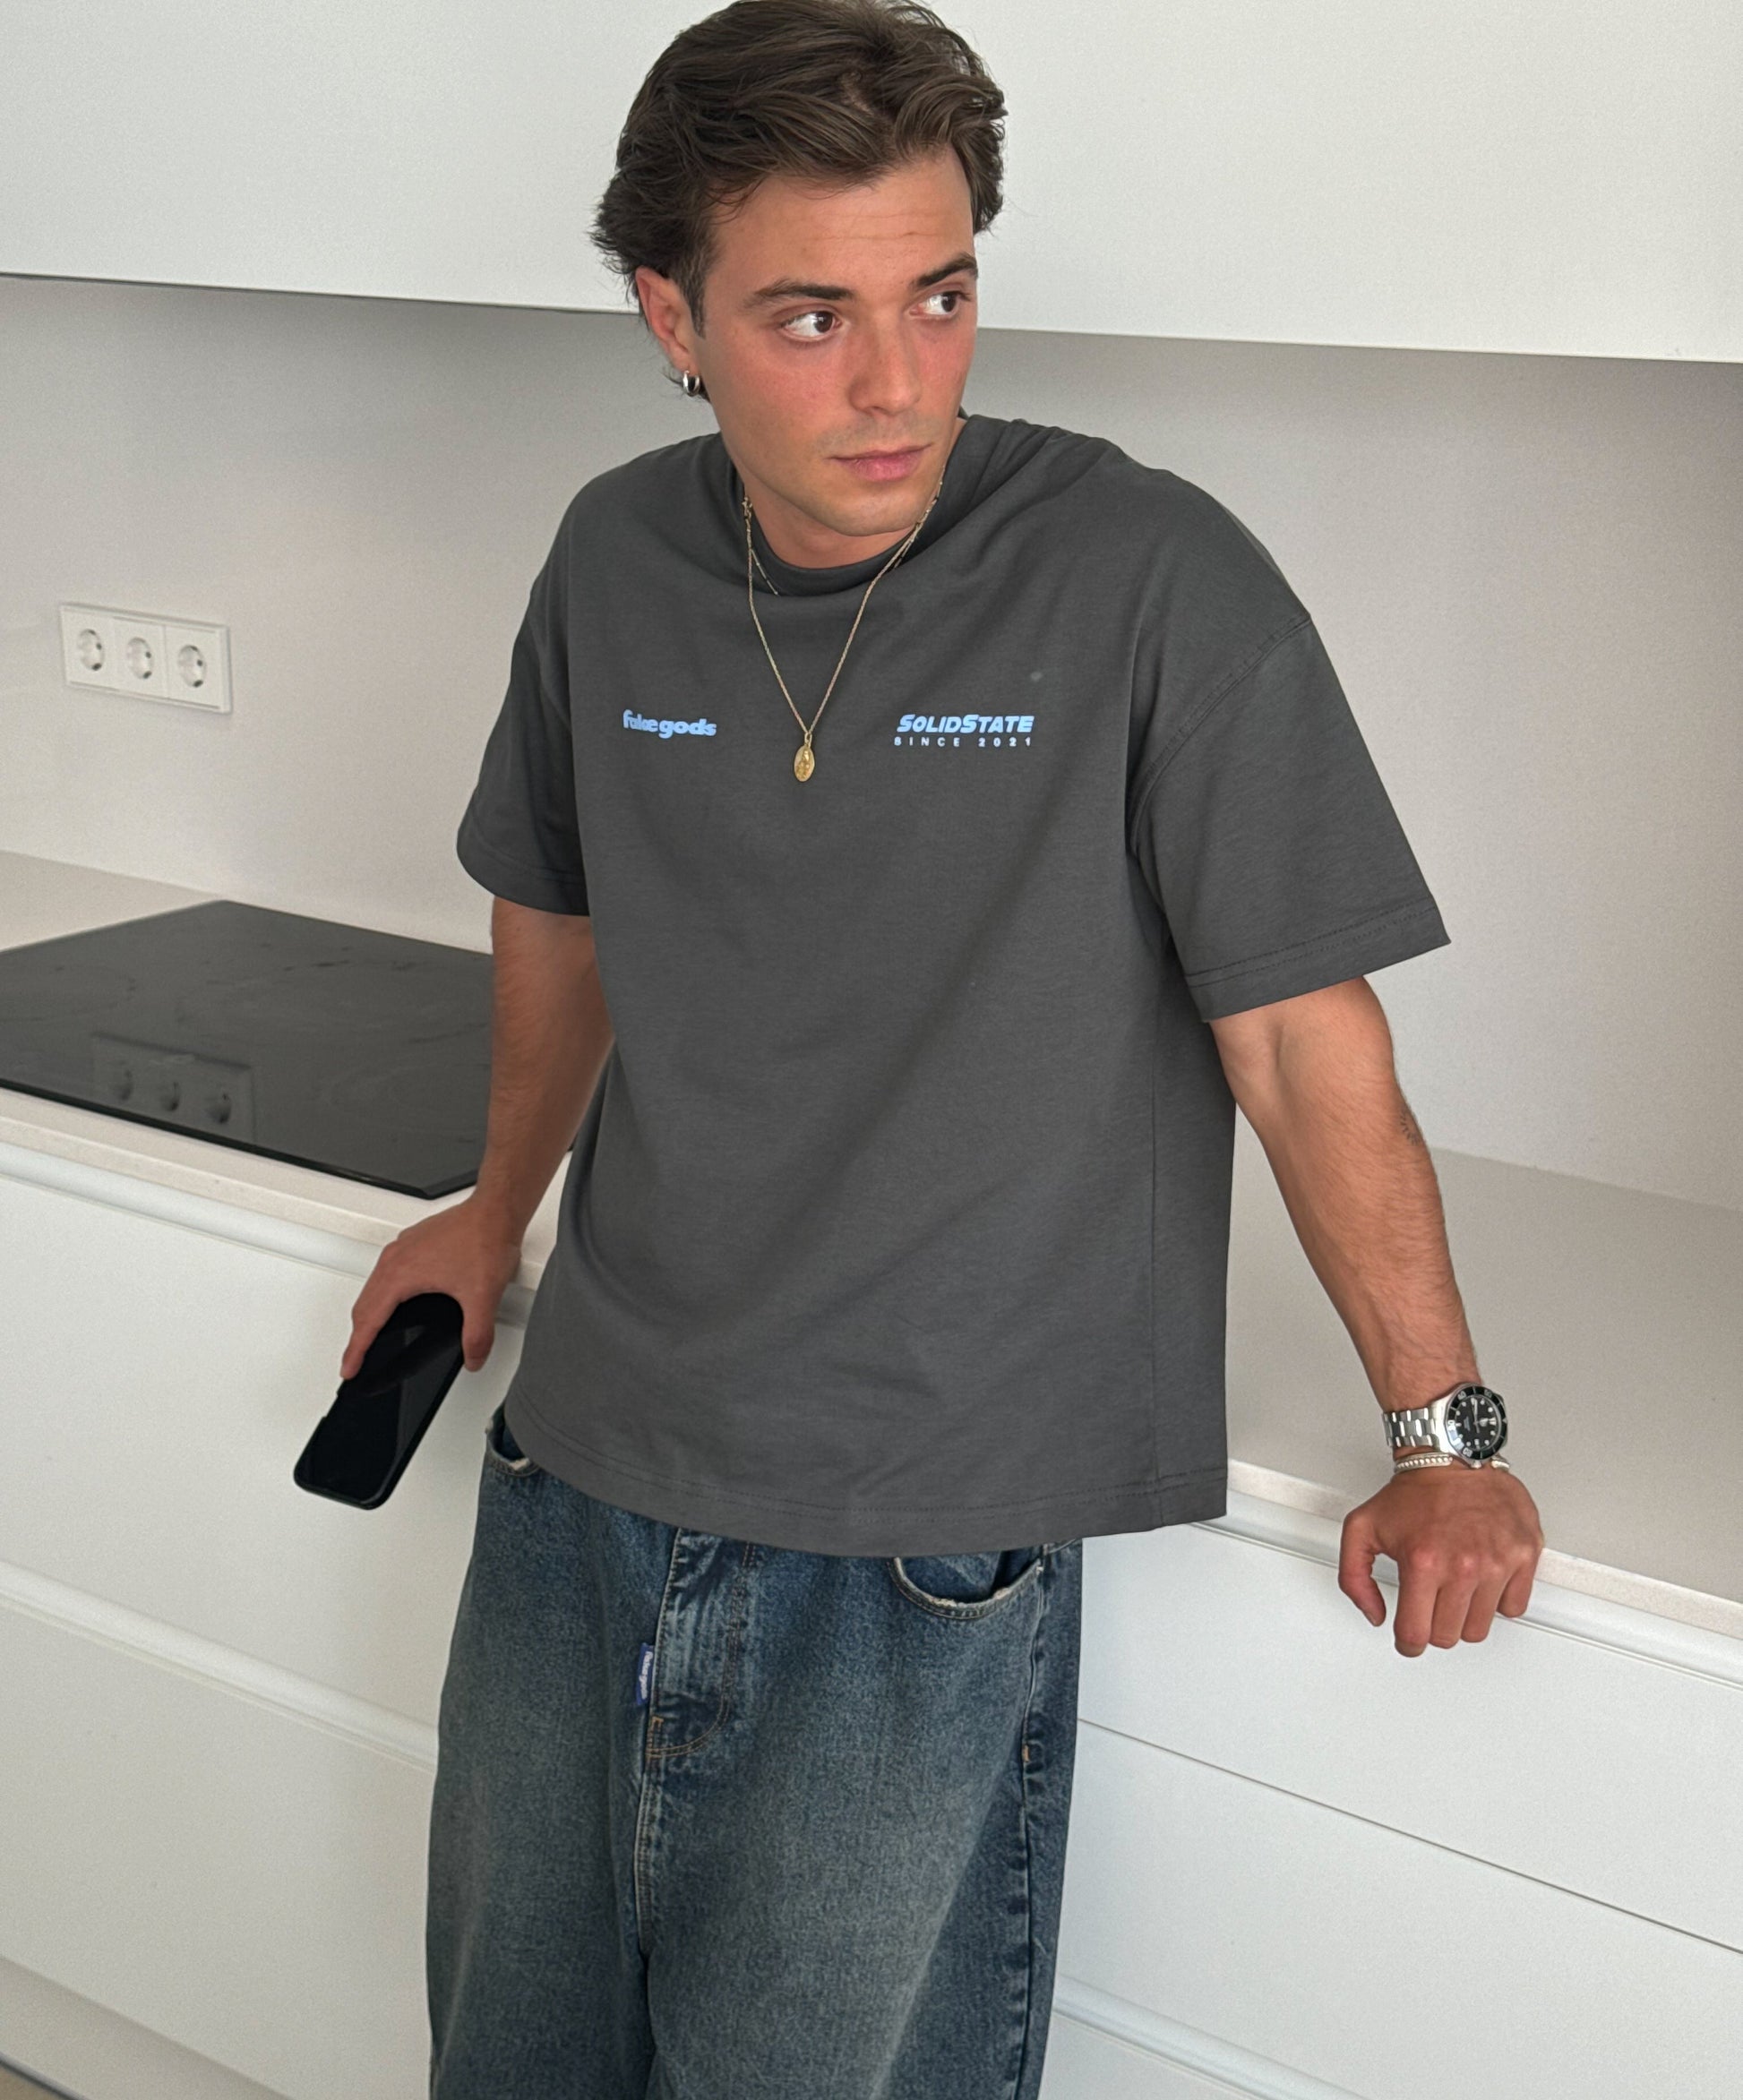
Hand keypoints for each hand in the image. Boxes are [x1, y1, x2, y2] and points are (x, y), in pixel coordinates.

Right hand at [339, 1196, 525, 1380]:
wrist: (495, 1210)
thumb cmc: (485, 1239)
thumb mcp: (482, 1296)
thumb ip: (477, 1335)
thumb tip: (473, 1358)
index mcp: (401, 1274)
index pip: (369, 1322)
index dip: (356, 1350)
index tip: (349, 1368)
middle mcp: (395, 1259)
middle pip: (363, 1305)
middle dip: (356, 1336)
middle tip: (354, 1359)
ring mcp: (402, 1248)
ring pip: (372, 1287)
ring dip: (366, 1313)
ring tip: (368, 1335)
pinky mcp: (412, 1243)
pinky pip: (384, 1272)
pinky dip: (380, 1293)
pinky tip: (393, 1300)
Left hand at [1338, 1463, 1545, 1656]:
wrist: (1453, 1456)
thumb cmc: (1413, 1492)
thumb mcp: (1361, 1529)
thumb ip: (1354, 1578)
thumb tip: (1375, 1614)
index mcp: (1423, 1562)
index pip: (1415, 1634)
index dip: (1407, 1643)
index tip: (1408, 1639)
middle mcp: (1462, 1566)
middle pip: (1448, 1636)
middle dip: (1434, 1626)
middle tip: (1430, 1603)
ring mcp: (1497, 1563)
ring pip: (1479, 1628)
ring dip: (1464, 1616)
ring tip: (1454, 1588)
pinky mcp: (1524, 1556)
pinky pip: (1513, 1607)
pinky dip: (1497, 1601)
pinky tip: (1482, 1580)